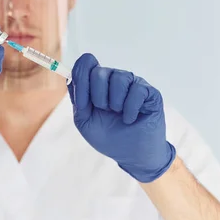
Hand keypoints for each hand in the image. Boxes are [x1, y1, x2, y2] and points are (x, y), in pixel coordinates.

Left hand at [67, 53, 175, 182]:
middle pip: (99, 72)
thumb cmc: (108, 137)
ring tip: (119, 115)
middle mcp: (114, 79)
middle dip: (98, 97)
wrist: (131, 155)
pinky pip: (137, 90)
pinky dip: (130, 109)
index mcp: (97, 83)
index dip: (80, 78)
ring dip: (115, 103)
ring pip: (119, 78)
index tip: (81, 102)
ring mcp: (133, 84)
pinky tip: (130, 119)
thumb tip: (70, 76)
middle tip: (105, 111)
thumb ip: (77, 98)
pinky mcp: (149, 92)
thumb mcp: (84, 120)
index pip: (86, 64)